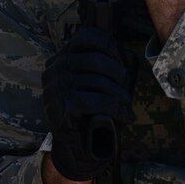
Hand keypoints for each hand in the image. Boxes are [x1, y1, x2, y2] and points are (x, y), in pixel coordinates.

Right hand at [42, 27, 134, 181]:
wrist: (72, 146)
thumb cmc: (85, 111)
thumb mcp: (89, 83)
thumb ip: (100, 66)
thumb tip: (129, 56)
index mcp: (60, 58)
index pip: (85, 37)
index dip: (109, 44)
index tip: (122, 58)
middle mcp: (55, 68)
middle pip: (96, 60)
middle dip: (119, 74)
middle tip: (128, 90)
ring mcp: (57, 86)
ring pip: (99, 81)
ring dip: (120, 95)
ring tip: (127, 106)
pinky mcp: (63, 105)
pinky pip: (97, 101)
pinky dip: (117, 108)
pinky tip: (125, 116)